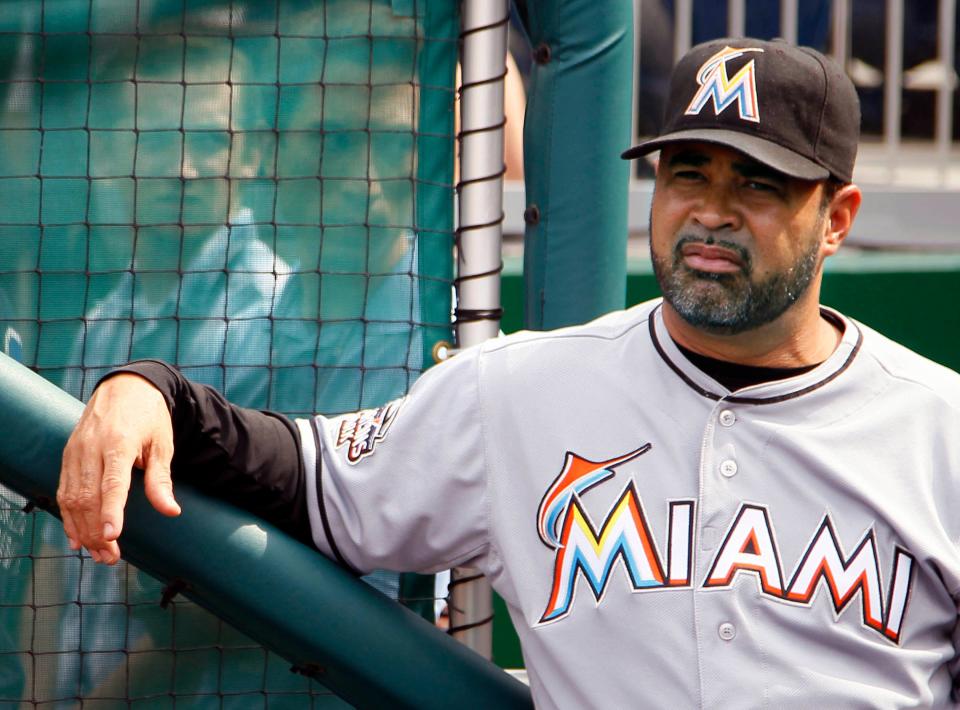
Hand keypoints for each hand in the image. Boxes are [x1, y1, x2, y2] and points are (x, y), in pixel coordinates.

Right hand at [57, 373, 180, 563]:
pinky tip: (78, 538)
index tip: (113, 537)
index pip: (112, 483)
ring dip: (83, 530)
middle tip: (111, 558)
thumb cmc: (149, 417)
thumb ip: (161, 479)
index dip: (112, 512)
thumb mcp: (163, 444)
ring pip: (72, 499)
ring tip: (99, 554)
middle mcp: (92, 448)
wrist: (125, 388)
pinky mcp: (67, 455)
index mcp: (119, 443)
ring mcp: (76, 452)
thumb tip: (171, 511)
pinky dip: (68, 517)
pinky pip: (63, 491)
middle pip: (89, 497)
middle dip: (97, 532)